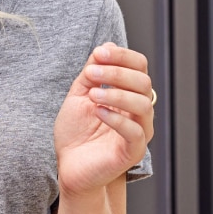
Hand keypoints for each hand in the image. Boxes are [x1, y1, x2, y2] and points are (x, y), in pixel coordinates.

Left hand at [54, 43, 154, 196]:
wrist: (69, 167)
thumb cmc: (76, 133)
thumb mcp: (79, 95)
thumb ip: (92, 73)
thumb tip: (106, 46)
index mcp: (129, 94)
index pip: (139, 67)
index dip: (122, 56)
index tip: (99, 53)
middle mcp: (138, 111)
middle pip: (143, 82)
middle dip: (117, 72)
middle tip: (92, 72)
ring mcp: (139, 131)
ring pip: (142, 105)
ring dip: (116, 93)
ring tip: (93, 94)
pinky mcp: (133, 151)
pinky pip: (135, 132)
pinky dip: (117, 118)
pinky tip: (98, 112)